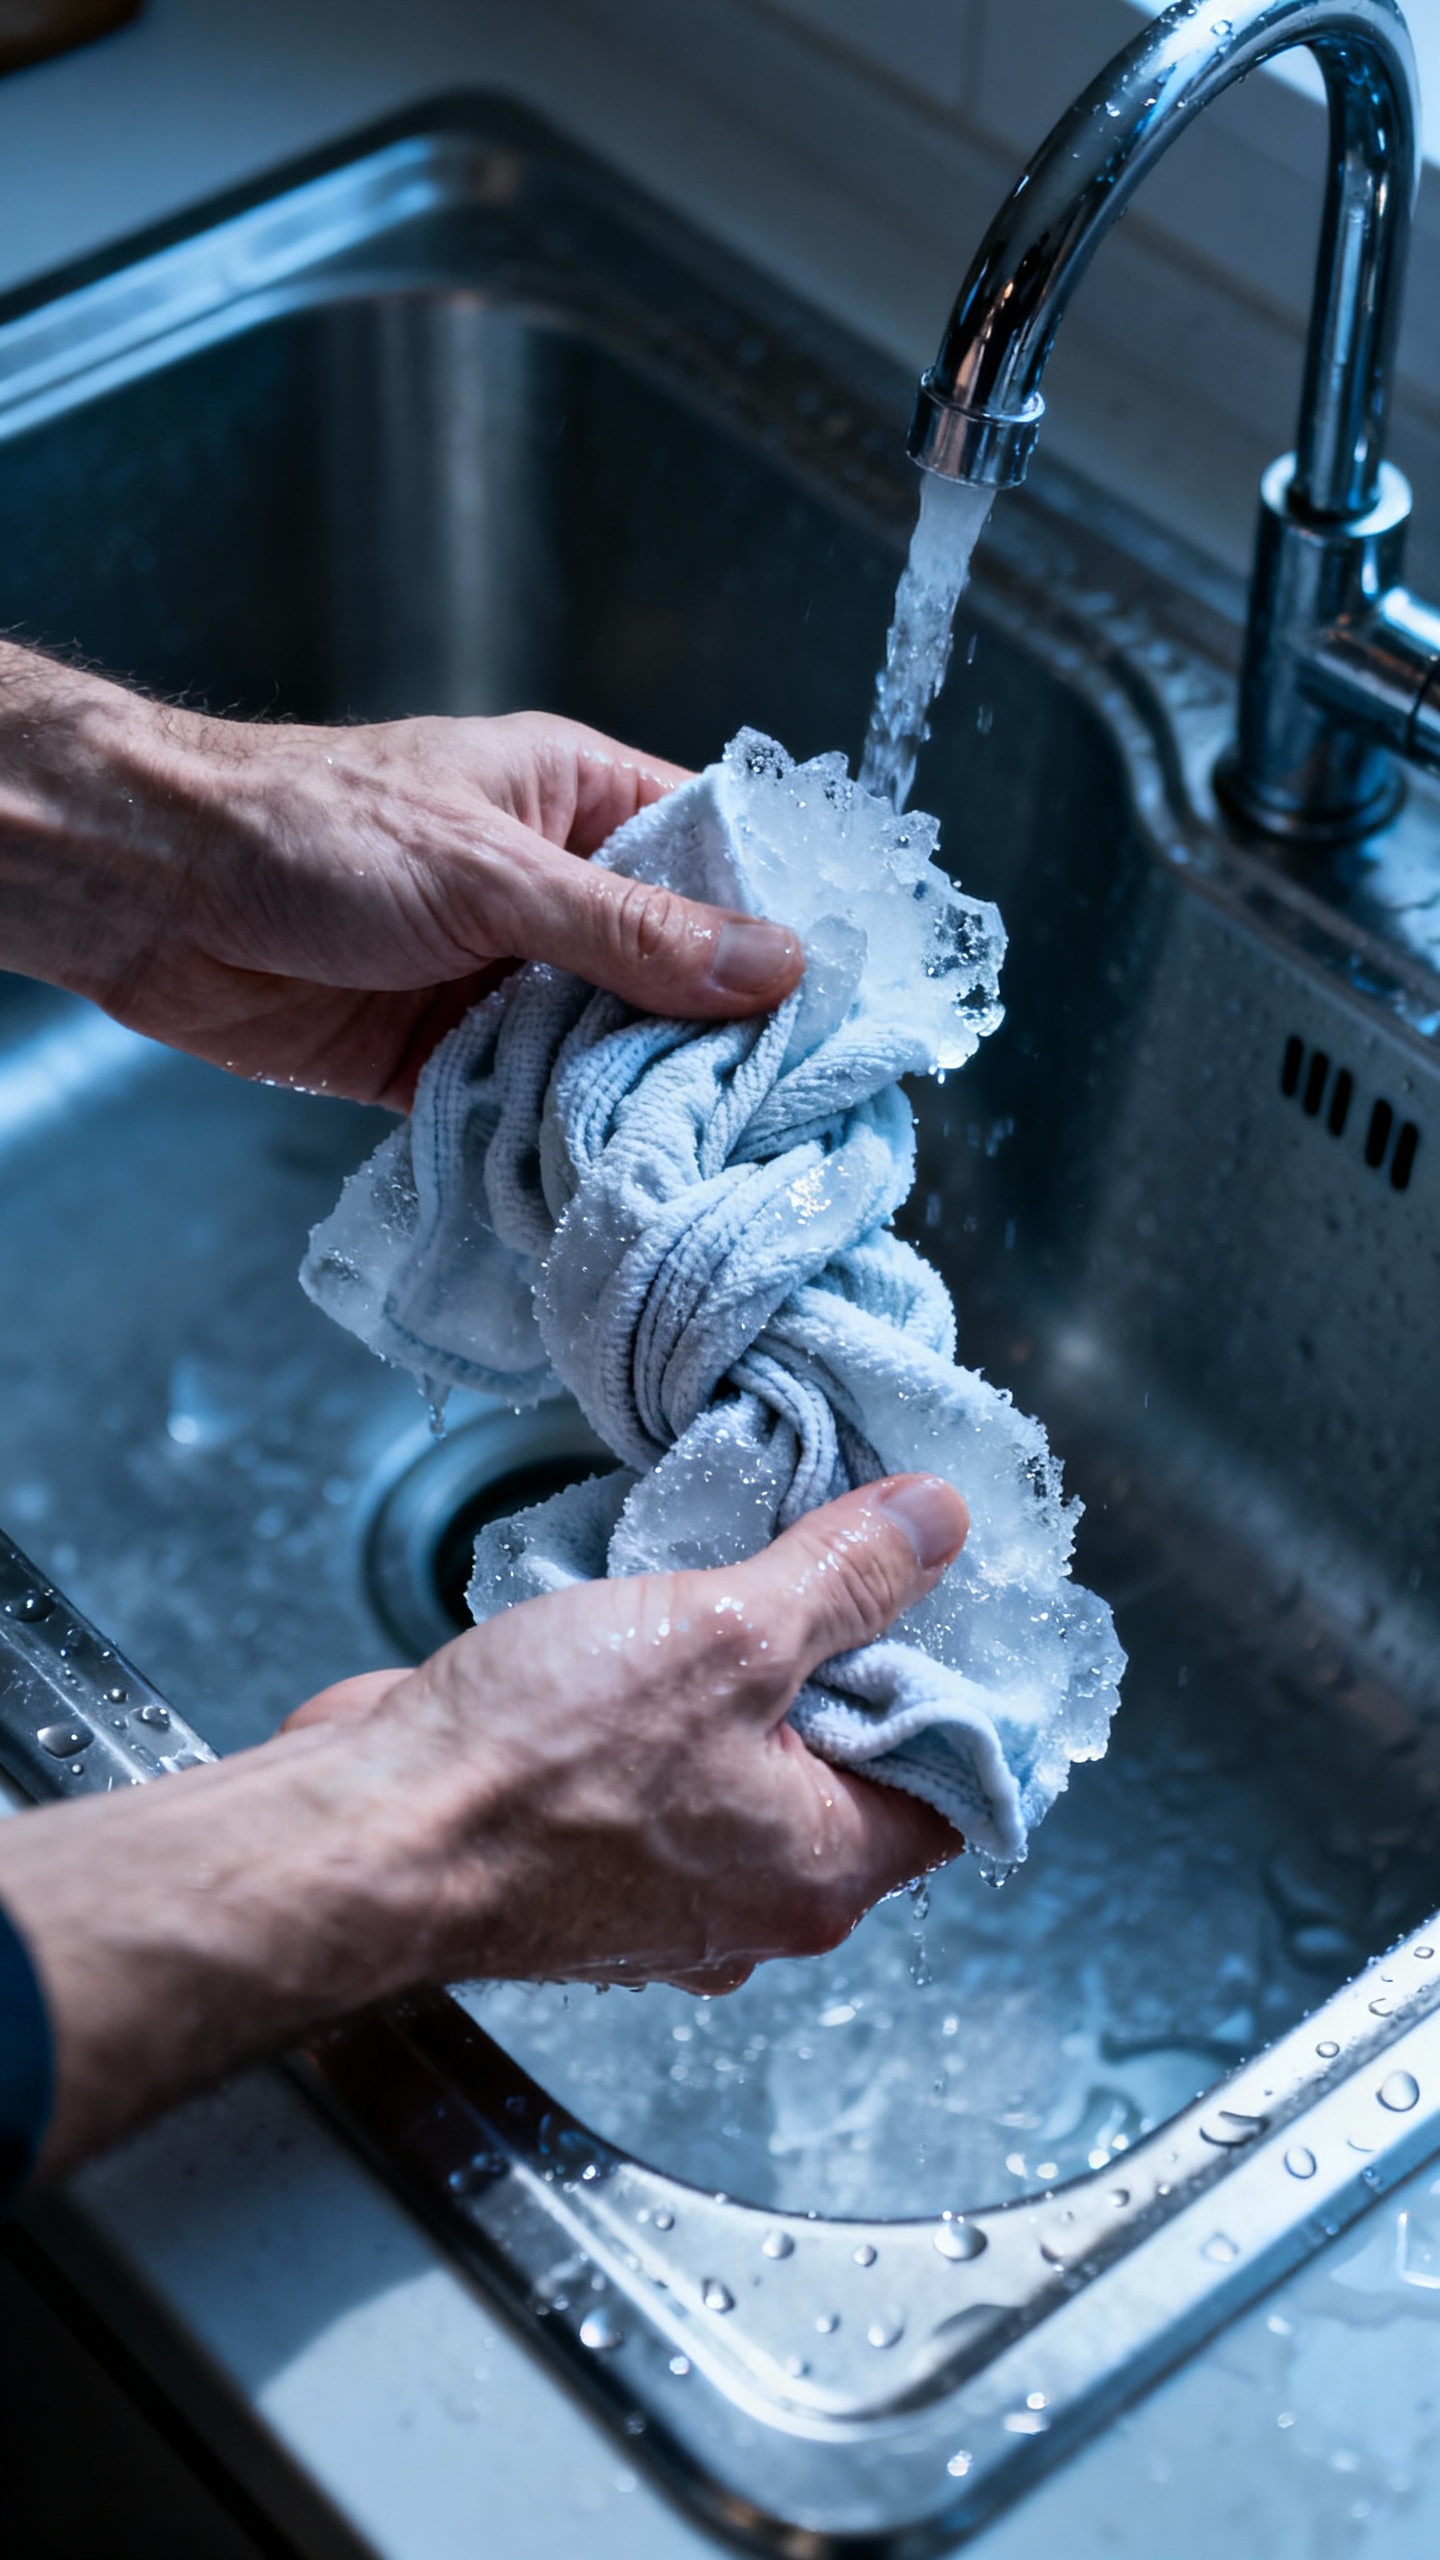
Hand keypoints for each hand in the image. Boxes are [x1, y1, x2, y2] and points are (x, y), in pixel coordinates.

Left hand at [0, 650, 803, 1106]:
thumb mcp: (491, 871)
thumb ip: (630, 933)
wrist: (153, 895)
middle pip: (671, 974)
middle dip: (719, 1041)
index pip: (715, 859)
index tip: (845, 1005)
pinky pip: (528, 1112)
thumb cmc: (311, 829)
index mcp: (577, 803)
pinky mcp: (446, 1062)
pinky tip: (613, 1189)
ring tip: (716, 1165)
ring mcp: (501, 982)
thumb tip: (773, 967)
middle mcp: (552, 893)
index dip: (778, 926)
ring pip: (605, 1052)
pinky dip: (559, 1148)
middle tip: (794, 1117)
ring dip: (639, 1103)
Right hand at [286, 1473, 967, 1991]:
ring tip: (723, 1568)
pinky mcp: (579, 1851)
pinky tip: (634, 1614)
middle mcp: (751, 1900)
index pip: (953, 1784)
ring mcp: (660, 1883)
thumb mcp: (728, 1636)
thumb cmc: (534, 1770)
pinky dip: (654, 1691)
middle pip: (849, 1762)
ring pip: (743, 1753)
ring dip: (735, 1666)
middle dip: (840, 1654)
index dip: (961, 1679)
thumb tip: (938, 1525)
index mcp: (821, 1874)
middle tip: (831, 1547)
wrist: (363, 1833)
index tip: (945, 1586)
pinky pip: (653, 1759)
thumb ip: (844, 1580)